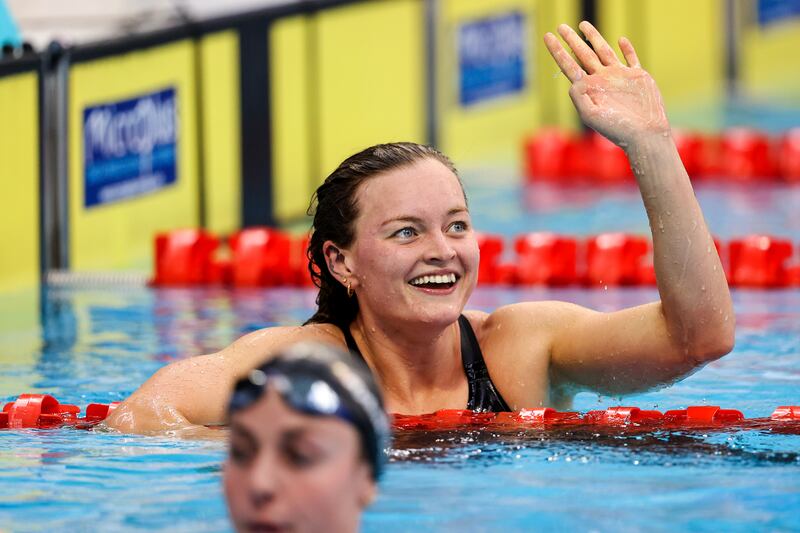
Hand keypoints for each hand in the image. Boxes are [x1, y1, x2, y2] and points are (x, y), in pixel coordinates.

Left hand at [544, 21, 669, 147]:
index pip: (569, 66)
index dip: (558, 51)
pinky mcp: (637, 77)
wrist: (644, 133)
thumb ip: (579, 97)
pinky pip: (631, 58)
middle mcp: (602, 80)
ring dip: (594, 38)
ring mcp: (619, 77)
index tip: (548, 37)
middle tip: (561, 26)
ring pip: (604, 51)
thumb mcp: (591, 115)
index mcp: (589, 88)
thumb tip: (573, 80)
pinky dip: (626, 49)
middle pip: (583, 54)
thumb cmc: (617, 128)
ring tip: (583, 24)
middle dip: (572, 40)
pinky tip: (620, 40)